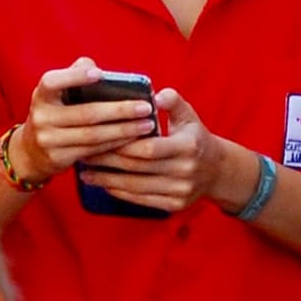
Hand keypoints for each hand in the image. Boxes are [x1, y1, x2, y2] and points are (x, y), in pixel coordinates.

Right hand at [15, 60, 166, 190]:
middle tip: (146, 107)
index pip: (52, 82)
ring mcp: (48, 140)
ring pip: (93, 136)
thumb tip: (94, 67)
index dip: (74, 77)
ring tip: (147, 125)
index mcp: (41, 95)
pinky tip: (133, 139)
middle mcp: (41, 117)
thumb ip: (73, 75)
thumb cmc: (54, 113)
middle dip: (120, 110)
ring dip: (124, 131)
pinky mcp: (58, 158)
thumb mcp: (55, 94)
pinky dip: (115, 144)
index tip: (99, 74)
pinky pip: (93, 151)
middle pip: (86, 114)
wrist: (30, 151)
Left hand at [75, 86, 219, 215]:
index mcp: (188, 146)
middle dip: (107, 161)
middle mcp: (186, 171)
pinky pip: (141, 200)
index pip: (149, 148)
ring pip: (135, 187)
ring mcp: (180, 191)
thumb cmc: (194, 137)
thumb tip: (156, 95)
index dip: (122, 144)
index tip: (98, 137)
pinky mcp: (174, 205)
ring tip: (84, 172)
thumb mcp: (189, 115)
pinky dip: (119, 193)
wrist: (217, 171)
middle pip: (137, 168)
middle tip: (83, 153)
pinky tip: (102, 184)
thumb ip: (173, 101)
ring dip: (107, 179)